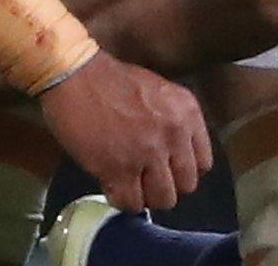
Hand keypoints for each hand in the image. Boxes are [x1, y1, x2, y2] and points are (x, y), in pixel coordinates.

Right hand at [37, 49, 213, 211]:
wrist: (74, 73)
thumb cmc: (110, 79)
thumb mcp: (158, 92)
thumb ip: (172, 122)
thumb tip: (172, 155)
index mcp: (186, 112)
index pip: (203, 163)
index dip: (182, 169)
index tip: (166, 167)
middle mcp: (174, 134)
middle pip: (185, 185)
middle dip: (165, 184)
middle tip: (145, 177)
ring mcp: (148, 153)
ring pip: (162, 199)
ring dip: (145, 195)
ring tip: (128, 183)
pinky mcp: (120, 169)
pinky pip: (131, 203)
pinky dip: (122, 200)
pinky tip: (111, 185)